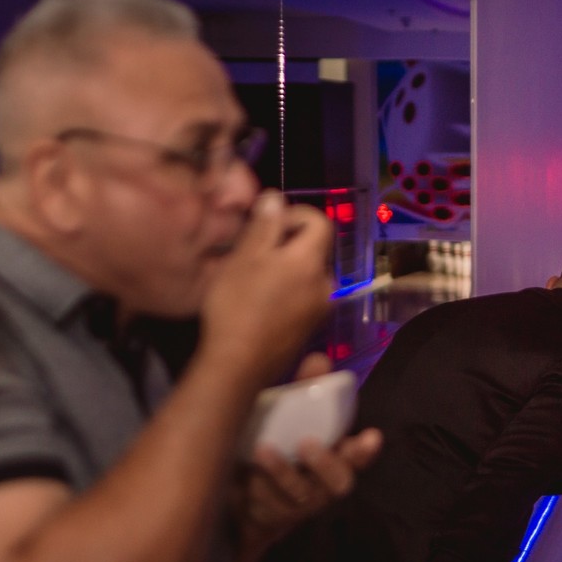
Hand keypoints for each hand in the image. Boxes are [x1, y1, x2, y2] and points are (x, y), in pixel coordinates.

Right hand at [200, 191, 333, 385]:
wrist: (238, 364)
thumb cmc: (237, 305)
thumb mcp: (244, 257)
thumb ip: (264, 225)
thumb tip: (277, 198)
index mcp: (311, 261)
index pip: (321, 222)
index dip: (296, 215)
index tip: (268, 224)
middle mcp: (324, 284)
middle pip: (314, 250)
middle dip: (288, 245)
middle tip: (254, 253)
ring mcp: (319, 310)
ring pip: (307, 276)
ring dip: (286, 270)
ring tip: (254, 279)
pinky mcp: (309, 330)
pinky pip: (303, 298)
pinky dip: (287, 292)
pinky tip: (260, 303)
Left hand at [232, 354, 381, 561]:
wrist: (239, 494)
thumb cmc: (273, 444)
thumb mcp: (287, 415)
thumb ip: (304, 390)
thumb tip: (320, 359)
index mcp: (332, 456)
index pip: (357, 454)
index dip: (365, 449)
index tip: (371, 436)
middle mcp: (322, 484)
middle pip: (339, 483)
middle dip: (327, 464)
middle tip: (308, 444)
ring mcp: (298, 504)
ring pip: (301, 495)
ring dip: (284, 473)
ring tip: (263, 450)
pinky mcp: (273, 517)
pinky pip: (270, 506)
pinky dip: (258, 486)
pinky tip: (245, 472)